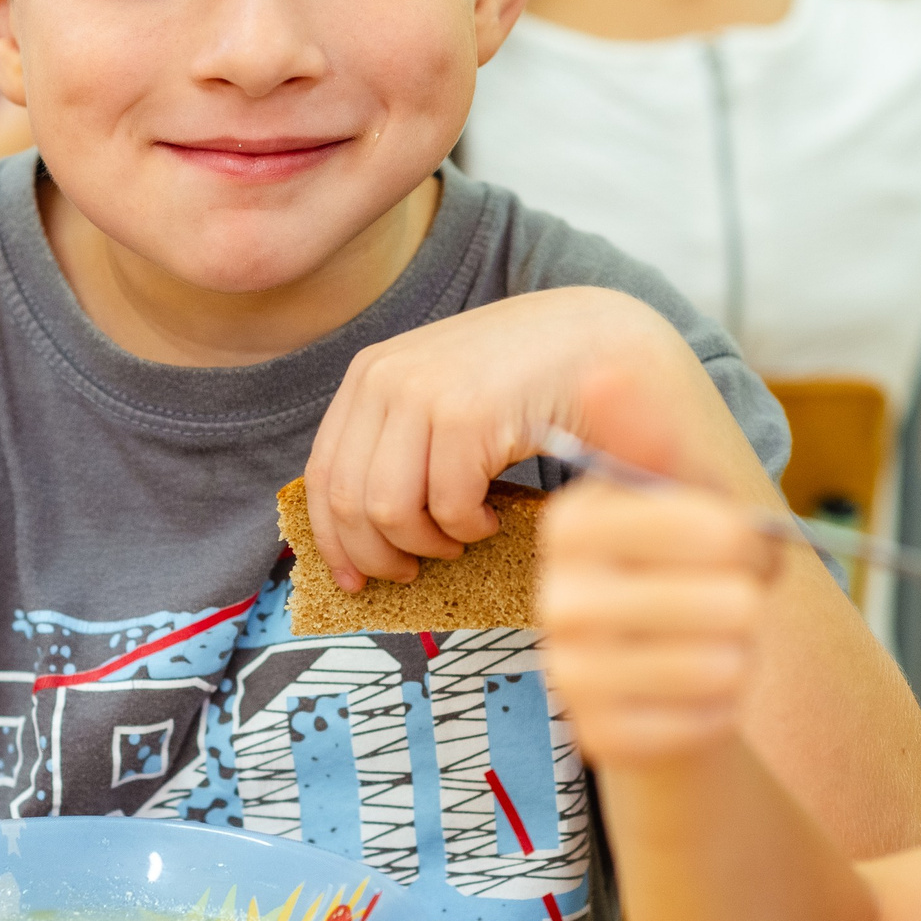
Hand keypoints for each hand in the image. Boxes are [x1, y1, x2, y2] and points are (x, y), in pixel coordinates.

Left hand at [304, 288, 744, 588]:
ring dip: (429, 543)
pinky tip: (494, 516)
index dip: (332, 539)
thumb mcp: (441, 396)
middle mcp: (385, 377)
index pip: (322, 473)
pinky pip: (448, 506)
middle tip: (415, 570)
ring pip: (390, 511)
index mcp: (370, 374)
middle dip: (379, 554)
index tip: (353, 581)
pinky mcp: (467, 414)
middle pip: (348, 501)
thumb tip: (355, 526)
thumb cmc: (524, 380)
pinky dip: (471, 528)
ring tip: (463, 536)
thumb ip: (397, 441)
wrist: (597, 339)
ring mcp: (424, 392)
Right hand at [539, 370, 782, 766]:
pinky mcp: (600, 739)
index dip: (748, 539)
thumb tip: (604, 366)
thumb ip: (654, 438)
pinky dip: (726, 706)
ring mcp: (572, 673)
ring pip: (723, 663)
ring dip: (743, 653)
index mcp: (571, 524)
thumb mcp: (679, 497)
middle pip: (726, 600)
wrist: (657, 675)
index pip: (698, 525)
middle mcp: (558, 599)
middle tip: (741, 599)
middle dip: (752, 599)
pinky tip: (705, 692)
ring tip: (722, 643)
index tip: (750, 544)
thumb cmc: (680, 571)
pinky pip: (709, 720)